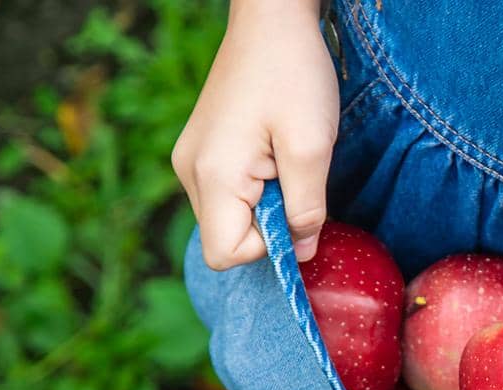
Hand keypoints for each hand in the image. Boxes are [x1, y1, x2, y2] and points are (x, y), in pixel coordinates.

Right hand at [172, 0, 338, 269]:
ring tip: (283, 160)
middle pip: (226, 238)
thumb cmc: (293, 75)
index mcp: (212, 175)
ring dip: (264, 205)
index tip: (294, 209)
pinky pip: (228, 194)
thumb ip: (307, 209)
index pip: (225, 254)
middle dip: (268, 225)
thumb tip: (301, 252)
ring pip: (229, 217)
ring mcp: (192, 160)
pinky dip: (256, 189)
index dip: (268, 248)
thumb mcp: (312, 148)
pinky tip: (273, 154)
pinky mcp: (202, 150)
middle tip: (293, 177)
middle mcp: (190, 172)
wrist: (271, 19)